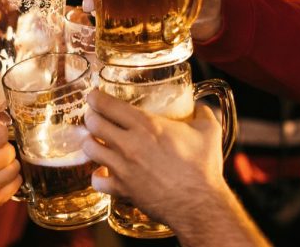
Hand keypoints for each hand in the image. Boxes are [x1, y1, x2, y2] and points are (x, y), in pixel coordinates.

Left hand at [81, 90, 226, 227]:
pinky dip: (97, 176)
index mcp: (146, 125)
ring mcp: (122, 168)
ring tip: (95, 141)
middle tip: (94, 117)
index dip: (96, 98)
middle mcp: (129, 144)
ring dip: (90, 142)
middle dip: (90, 118)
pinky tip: (103, 172)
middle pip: (93, 124)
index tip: (93, 96)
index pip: (108, 105)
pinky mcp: (122, 189)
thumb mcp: (209, 131)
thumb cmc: (204, 167)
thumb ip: (203, 112)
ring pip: (89, 149)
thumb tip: (201, 104)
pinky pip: (96, 180)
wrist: (199, 204)